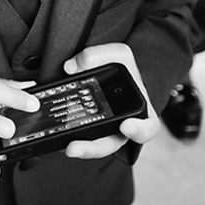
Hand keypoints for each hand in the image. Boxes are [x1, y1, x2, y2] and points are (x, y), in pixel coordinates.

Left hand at [61, 43, 159, 158]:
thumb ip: (99, 55)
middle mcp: (122, 128)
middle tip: (75, 147)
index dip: (140, 130)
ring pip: (93, 147)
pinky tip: (56, 138)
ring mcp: (104, 133)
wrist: (110, 77)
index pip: (147, 128)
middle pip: (111, 144)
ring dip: (80, 149)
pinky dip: (65, 140)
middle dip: (93, 148)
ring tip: (66, 147)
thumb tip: (71, 67)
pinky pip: (76, 140)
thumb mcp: (118, 55)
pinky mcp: (85, 133)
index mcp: (138, 112)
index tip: (126, 126)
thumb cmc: (121, 71)